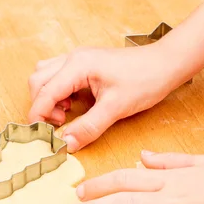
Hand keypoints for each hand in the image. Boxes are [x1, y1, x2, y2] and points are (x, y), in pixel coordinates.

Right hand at [27, 45, 178, 152]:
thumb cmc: (145, 80)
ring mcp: (78, 60)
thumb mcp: (115, 108)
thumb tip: (66, 144)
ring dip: (48, 98)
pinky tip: (74, 106)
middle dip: (42, 107)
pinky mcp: (85, 65)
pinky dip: (58, 93)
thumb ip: (88, 127)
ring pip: (45, 77)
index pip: (44, 92)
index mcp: (77, 65)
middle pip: (38, 82)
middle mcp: (73, 58)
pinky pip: (58, 77)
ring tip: (67, 115)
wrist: (165, 64)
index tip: (41, 136)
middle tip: (60, 125)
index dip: (38, 116)